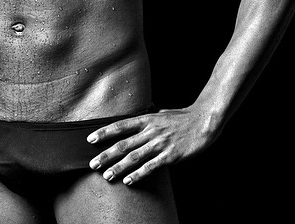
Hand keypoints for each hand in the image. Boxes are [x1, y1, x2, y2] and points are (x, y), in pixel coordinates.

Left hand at [87, 107, 216, 185]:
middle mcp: (151, 131)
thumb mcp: (161, 113)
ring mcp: (160, 143)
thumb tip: (136, 120)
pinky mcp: (170, 155)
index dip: (104, 133)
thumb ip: (148, 118)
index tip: (90, 140)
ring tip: (107, 175)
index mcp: (147, 119)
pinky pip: (151, 166)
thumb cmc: (182, 117)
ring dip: (119, 167)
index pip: (120, 126)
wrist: (203, 122)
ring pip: (134, 157)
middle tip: (93, 164)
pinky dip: (138, 174)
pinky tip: (129, 181)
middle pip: (123, 144)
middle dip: (106, 155)